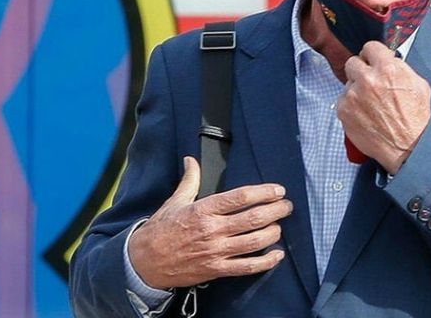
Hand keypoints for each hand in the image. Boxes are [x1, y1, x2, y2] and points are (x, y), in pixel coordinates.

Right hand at [128, 157, 292, 289]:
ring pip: (254, 242)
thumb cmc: (160, 230)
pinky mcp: (216, 270)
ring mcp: (215, 252)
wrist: (143, 263)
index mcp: (203, 210)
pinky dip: (266, 262)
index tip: (278, 190)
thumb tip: (191, 160)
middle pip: (253, 219)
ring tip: (280, 225)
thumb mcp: (174, 202)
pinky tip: (277, 255)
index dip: (264, 192)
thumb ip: (189, 180)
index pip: (240, 197)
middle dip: (276, 211)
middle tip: (287, 206)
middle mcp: (212, 230)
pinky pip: (247, 267)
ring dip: (273, 233)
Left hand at [338, 41, 430, 173]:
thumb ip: (401, 68)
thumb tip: (391, 60)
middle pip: (353, 62)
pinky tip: (364, 115)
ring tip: (371, 105)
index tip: (372, 60)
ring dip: (356, 90)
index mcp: (388, 69)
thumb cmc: (416, 119)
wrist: (408, 147)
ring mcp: (353, 95)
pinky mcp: (344, 110)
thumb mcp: (419, 84)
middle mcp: (367, 79)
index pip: (370, 47)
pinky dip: (351, 106)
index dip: (373, 55)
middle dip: (361, 71)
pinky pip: (343, 101)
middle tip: (369, 82)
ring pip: (348, 83)